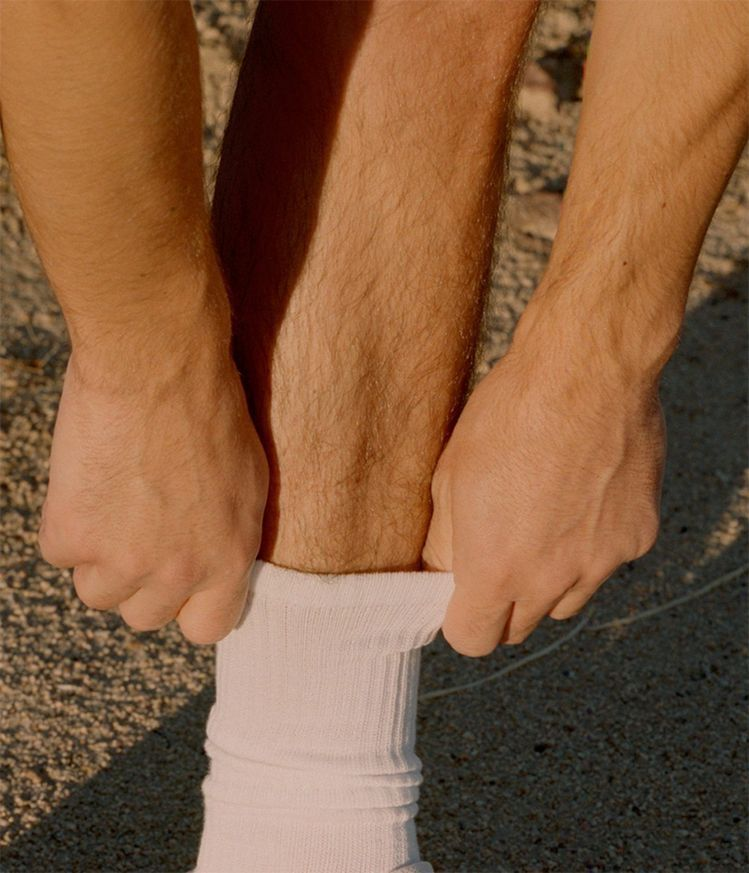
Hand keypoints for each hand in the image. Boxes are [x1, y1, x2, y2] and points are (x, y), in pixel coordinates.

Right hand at [38, 292, 268, 644]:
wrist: (159, 366)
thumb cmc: (212, 409)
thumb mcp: (248, 480)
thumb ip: (229, 535)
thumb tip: (212, 561)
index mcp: (228, 559)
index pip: (207, 628)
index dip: (188, 604)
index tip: (178, 581)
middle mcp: (177, 572)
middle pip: (143, 615)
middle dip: (140, 579)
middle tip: (140, 529)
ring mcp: (121, 560)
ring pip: (95, 592)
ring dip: (100, 555)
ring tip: (116, 499)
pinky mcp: (71, 535)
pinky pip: (59, 552)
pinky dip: (68, 521)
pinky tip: (90, 479)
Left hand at [422, 311, 665, 655]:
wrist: (586, 370)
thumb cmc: (508, 414)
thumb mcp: (450, 474)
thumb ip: (446, 540)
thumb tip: (443, 572)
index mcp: (497, 568)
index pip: (473, 639)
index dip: (463, 620)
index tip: (461, 597)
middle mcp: (552, 578)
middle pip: (521, 627)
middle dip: (504, 602)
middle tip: (499, 552)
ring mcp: (601, 561)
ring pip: (567, 601)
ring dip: (549, 580)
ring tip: (543, 519)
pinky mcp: (638, 537)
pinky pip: (605, 562)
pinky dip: (591, 545)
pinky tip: (583, 495)